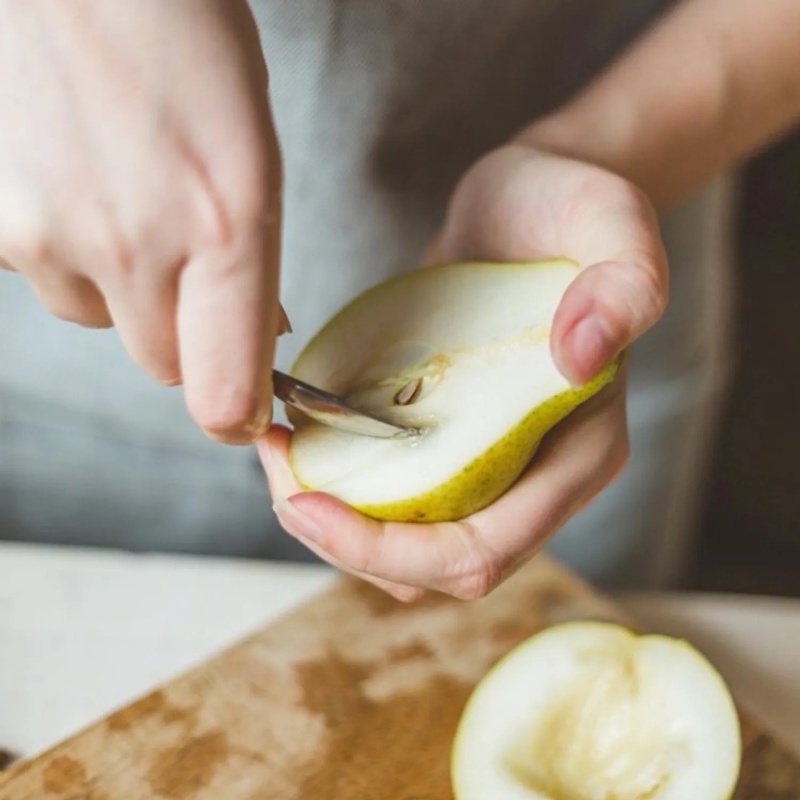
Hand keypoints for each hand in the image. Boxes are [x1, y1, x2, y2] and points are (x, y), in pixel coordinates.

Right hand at [0, 0, 283, 442]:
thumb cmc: (181, 38)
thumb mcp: (254, 155)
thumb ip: (253, 264)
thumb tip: (260, 334)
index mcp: (224, 229)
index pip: (222, 395)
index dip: (237, 416)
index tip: (248, 413)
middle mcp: (131, 245)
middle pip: (164, 365)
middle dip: (186, 331)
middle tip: (190, 259)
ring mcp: (47, 233)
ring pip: (98, 317)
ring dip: (120, 283)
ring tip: (126, 190)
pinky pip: (41, 273)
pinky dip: (65, 246)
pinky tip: (76, 177)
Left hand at [260, 144, 668, 599]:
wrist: (530, 201)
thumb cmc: (570, 206)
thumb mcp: (613, 222)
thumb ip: (625, 285)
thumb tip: (584, 358)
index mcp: (580, 455)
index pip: (484, 552)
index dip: (392, 552)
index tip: (308, 505)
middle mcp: (536, 477)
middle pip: (434, 565)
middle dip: (346, 543)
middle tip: (279, 475)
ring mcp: (491, 461)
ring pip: (407, 541)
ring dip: (335, 521)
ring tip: (280, 453)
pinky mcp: (450, 439)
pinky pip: (393, 494)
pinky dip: (342, 484)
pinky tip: (301, 434)